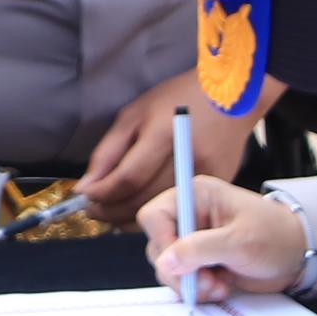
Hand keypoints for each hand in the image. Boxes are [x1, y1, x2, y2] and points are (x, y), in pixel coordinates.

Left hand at [77, 68, 261, 228]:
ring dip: (129, 218)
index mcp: (165, 133)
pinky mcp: (218, 187)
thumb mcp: (135, 114)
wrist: (232, 97)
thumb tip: (87, 187)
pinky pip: (180, 211)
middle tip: (91, 210)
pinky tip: (138, 209)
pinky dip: (156, 215)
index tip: (84, 196)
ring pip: (160, 212)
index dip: (102, 193)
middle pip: (143, 201)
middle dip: (110, 210)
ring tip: (110, 212)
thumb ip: (108, 152)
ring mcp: (207, 176)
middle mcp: (188, 159)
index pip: (128, 179)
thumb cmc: (178, 99)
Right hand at [148, 176, 308, 299]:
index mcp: (196, 196)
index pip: (155, 215)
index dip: (162, 241)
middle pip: (158, 247)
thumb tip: (165, 262)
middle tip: (206, 282)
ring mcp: (193, 242)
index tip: (178, 263)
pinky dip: (198, 290)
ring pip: (169, 268)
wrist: (297, 256)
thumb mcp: (240, 241)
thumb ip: (200, 249)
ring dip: (191, 284)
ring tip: (219, 286)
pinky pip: (182, 281)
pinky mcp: (199, 263)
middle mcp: (189, 217)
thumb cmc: (275, 236)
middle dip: (180, 271)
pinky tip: (222, 288)